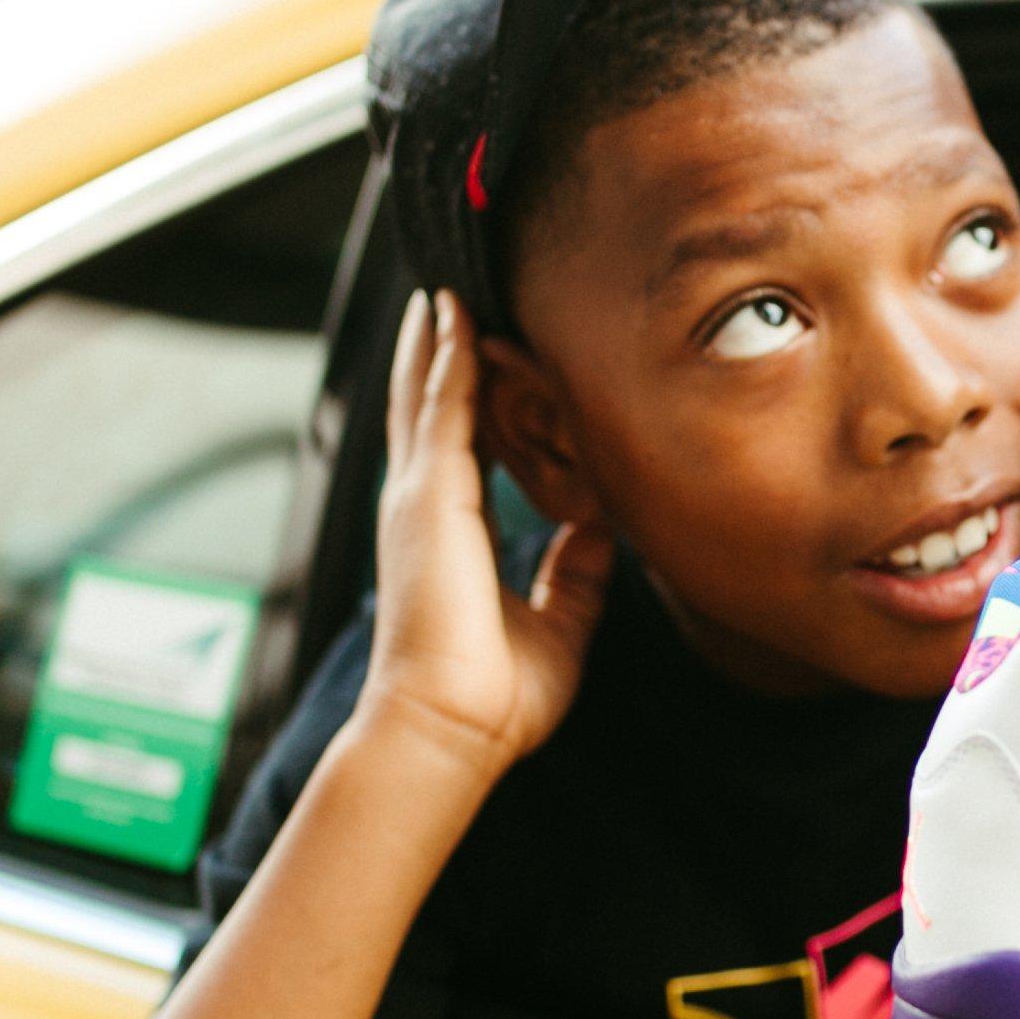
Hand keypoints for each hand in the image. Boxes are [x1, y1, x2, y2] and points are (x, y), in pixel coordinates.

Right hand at [358, 290, 611, 778]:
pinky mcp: (426, 498)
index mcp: (447, 535)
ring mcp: (417, 500)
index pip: (456, 447)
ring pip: (426, 397)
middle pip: (426, 410)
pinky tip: (454, 317)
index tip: (476, 357)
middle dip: (433, 355)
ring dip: (436, 341)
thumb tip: (602, 529)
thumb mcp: (558, 621)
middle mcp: (422, 509)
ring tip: (442, 291)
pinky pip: (441, 410)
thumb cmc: (495, 696)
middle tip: (440, 300)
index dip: (461, 400)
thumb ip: (575, 571)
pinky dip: (447, 360)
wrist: (449, 728)